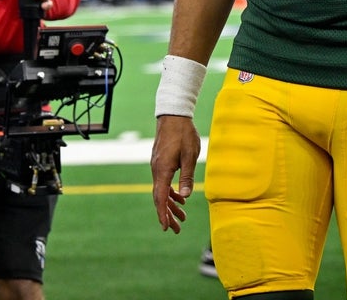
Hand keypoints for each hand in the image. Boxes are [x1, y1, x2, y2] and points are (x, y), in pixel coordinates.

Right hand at [150, 115, 203, 233]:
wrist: (173, 116)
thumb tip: (186, 196)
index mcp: (162, 170)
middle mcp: (157, 170)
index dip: (163, 214)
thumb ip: (187, 176)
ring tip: (182, 217)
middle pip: (160, 198)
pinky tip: (180, 197)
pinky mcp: (161, 162)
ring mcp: (157, 166)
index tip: (166, 227)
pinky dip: (171, 192)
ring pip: (162, 191)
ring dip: (171, 204)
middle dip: (168, 214)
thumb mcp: (190, 155)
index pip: (160, 197)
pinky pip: (164, 182)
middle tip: (176, 229)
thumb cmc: (183, 134)